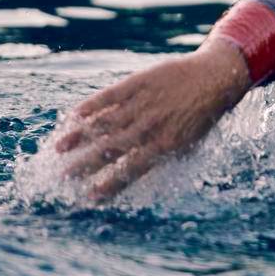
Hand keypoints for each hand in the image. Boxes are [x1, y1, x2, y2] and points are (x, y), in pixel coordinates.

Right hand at [50, 37, 252, 201]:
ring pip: (103, 124)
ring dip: (79, 137)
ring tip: (59, 149)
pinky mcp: (138, 83)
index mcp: (164, 146)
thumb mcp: (189, 144)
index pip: (129, 171)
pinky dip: (89, 107)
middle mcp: (149, 127)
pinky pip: (108, 97)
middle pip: (109, 150)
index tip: (89, 198)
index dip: (108, 186)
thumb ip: (162, 159)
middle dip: (84, 165)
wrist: (215, 78)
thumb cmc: (202, 116)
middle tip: (63, 176)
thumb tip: (138, 177)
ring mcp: (142, 104)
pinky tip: (72, 117)